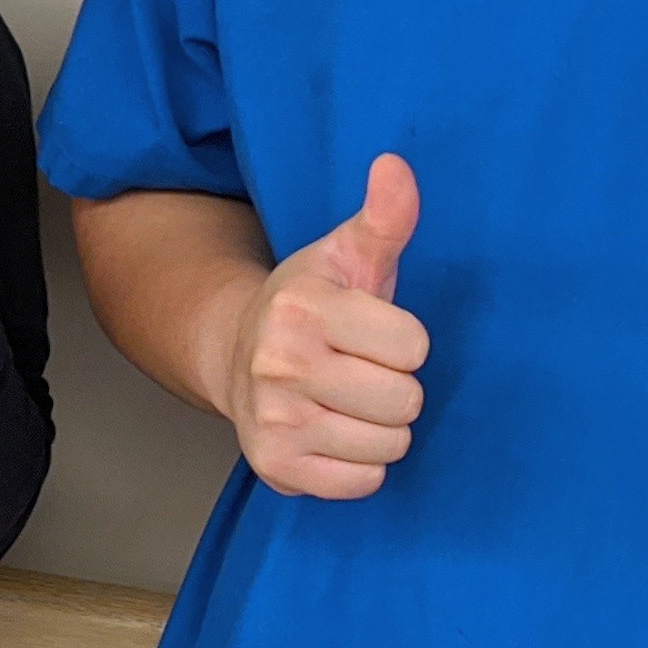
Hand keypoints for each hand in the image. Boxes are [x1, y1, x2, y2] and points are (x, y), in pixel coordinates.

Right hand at [216, 154, 424, 499]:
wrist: (234, 355)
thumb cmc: (310, 306)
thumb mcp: (347, 254)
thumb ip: (384, 217)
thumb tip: (395, 165)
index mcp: (302, 307)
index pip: (413, 345)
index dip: (404, 340)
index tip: (373, 333)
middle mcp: (279, 364)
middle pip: (405, 401)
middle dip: (395, 387)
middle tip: (361, 371)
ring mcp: (274, 420)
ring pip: (389, 445)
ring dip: (381, 428)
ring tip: (348, 402)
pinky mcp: (274, 467)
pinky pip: (364, 482)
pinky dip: (361, 465)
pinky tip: (335, 434)